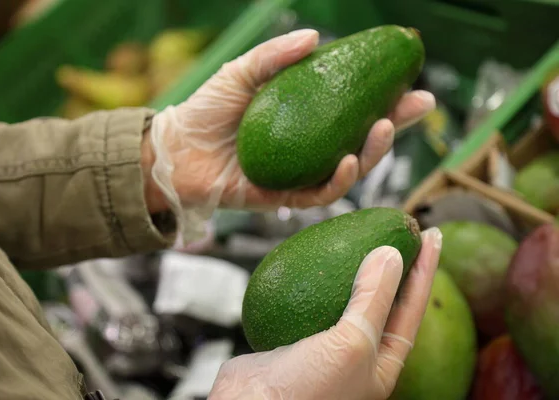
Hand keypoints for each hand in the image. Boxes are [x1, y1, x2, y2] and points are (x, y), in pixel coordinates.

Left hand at [146, 29, 435, 241]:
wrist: (173, 150)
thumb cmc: (205, 112)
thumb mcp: (240, 73)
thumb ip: (275, 55)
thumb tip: (317, 37)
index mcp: (304, 120)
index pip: (353, 109)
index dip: (385, 97)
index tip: (412, 81)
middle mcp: (307, 148)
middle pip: (361, 139)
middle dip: (394, 123)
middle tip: (418, 104)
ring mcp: (298, 175)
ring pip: (349, 169)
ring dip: (372, 152)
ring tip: (382, 128)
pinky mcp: (283, 199)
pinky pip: (318, 195)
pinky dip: (337, 180)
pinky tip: (348, 161)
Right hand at [208, 227, 442, 399]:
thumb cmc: (306, 392)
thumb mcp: (352, 344)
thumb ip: (373, 300)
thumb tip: (390, 254)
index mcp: (380, 364)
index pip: (411, 308)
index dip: (425, 270)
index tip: (431, 234)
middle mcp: (355, 353)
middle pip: (381, 299)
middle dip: (394, 264)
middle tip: (403, 228)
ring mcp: (323, 342)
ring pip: (344, 295)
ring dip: (354, 264)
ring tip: (364, 233)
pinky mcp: (293, 332)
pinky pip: (310, 296)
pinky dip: (316, 274)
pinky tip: (317, 252)